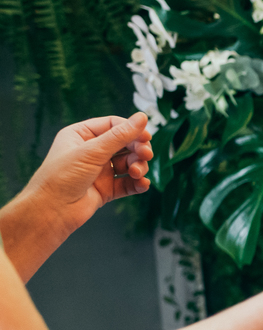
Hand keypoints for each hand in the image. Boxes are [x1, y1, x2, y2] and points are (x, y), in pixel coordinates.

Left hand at [22, 113, 153, 236]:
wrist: (50, 211)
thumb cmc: (61, 177)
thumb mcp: (92, 151)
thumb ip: (120, 135)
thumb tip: (142, 117)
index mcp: (82, 136)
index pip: (113, 125)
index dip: (131, 130)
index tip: (146, 137)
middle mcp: (91, 152)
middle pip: (124, 144)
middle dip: (137, 150)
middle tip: (145, 155)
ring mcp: (100, 171)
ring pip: (128, 164)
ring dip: (138, 167)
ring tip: (137, 173)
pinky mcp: (106, 189)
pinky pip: (128, 183)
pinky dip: (138, 183)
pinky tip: (142, 184)